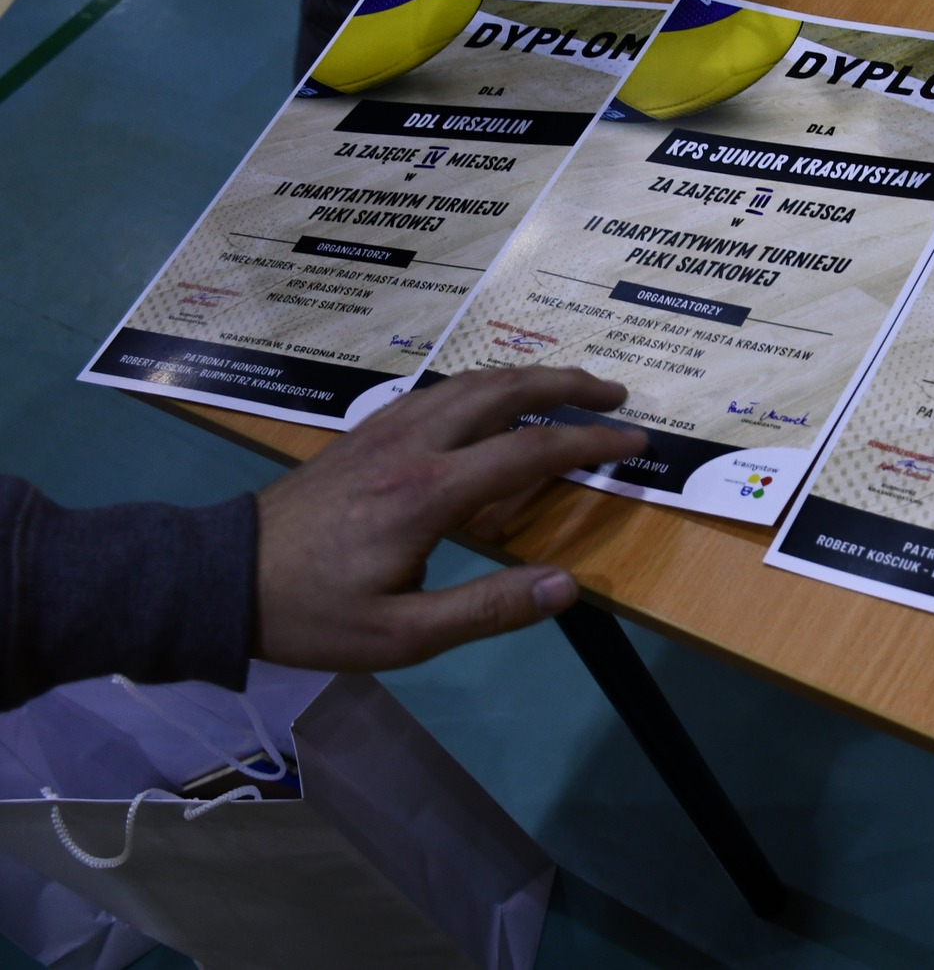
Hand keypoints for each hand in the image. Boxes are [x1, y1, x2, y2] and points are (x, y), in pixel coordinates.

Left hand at [253, 366, 646, 671]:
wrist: (222, 578)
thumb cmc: (314, 614)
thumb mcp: (404, 635)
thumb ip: (489, 608)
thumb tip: (568, 586)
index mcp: (428, 492)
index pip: (528, 450)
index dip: (588, 442)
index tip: (633, 441)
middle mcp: (413, 445)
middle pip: (503, 390)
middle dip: (567, 384)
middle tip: (615, 393)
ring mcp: (385, 430)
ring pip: (469, 381)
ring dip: (527, 377)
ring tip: (567, 388)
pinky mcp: (366, 432)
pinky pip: (439, 391)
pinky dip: (484, 385)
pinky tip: (492, 401)